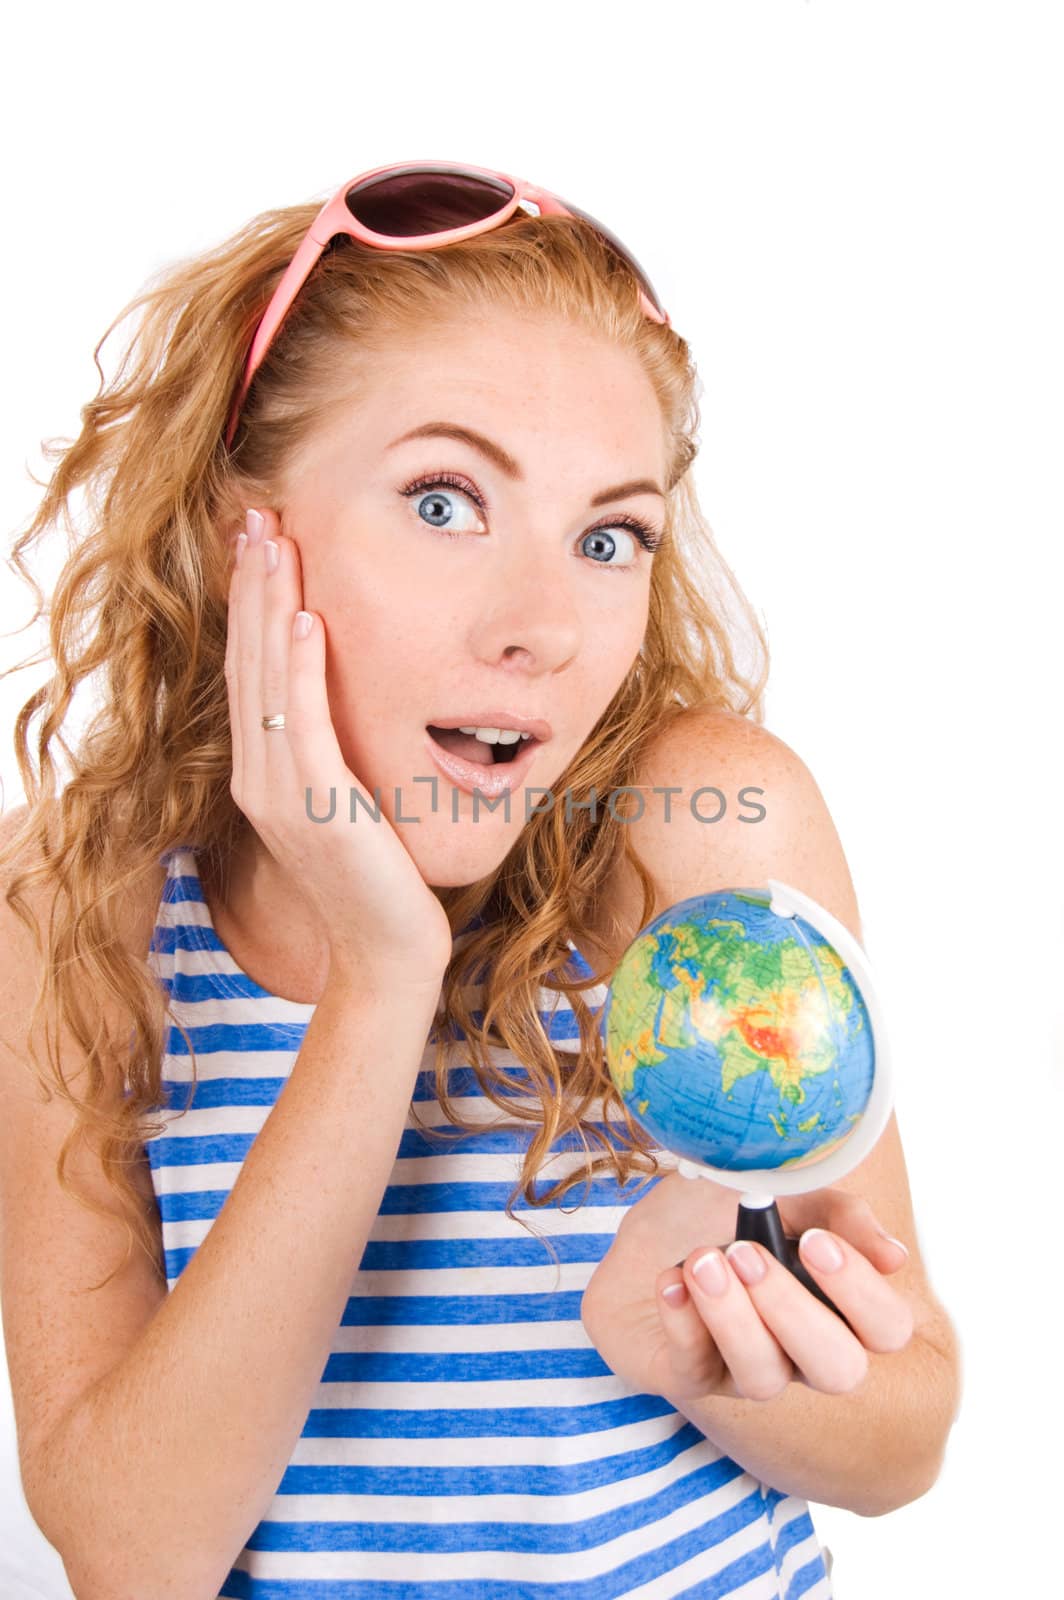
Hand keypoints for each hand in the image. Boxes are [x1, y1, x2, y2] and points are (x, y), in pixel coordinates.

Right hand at [226, 507, 454, 987]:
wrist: (389, 953)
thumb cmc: (384, 880)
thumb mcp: (353, 803)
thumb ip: (338, 755)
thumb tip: (352, 701)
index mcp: (266, 774)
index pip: (253, 671)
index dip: (254, 605)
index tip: (262, 542)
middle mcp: (259, 778)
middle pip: (249, 662)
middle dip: (254, 586)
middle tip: (258, 516)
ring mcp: (280, 793)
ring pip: (267, 681)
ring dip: (271, 607)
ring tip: (276, 543)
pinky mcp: (315, 806)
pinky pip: (301, 724)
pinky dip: (301, 670)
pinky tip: (306, 621)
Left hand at [580, 1170, 913, 1406]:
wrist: (643, 1228)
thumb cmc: (723, 1213)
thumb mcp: (784, 1193)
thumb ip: (839, 1215)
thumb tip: (895, 1258)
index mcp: (838, 1309)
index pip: (887, 1328)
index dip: (862, 1293)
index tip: (814, 1241)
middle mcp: (800, 1352)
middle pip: (839, 1371)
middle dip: (795, 1311)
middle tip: (747, 1253)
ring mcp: (744, 1370)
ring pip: (764, 1380)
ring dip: (732, 1316)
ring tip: (702, 1260)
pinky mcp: (687, 1375)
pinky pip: (693, 1370)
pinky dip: (682, 1321)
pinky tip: (670, 1279)